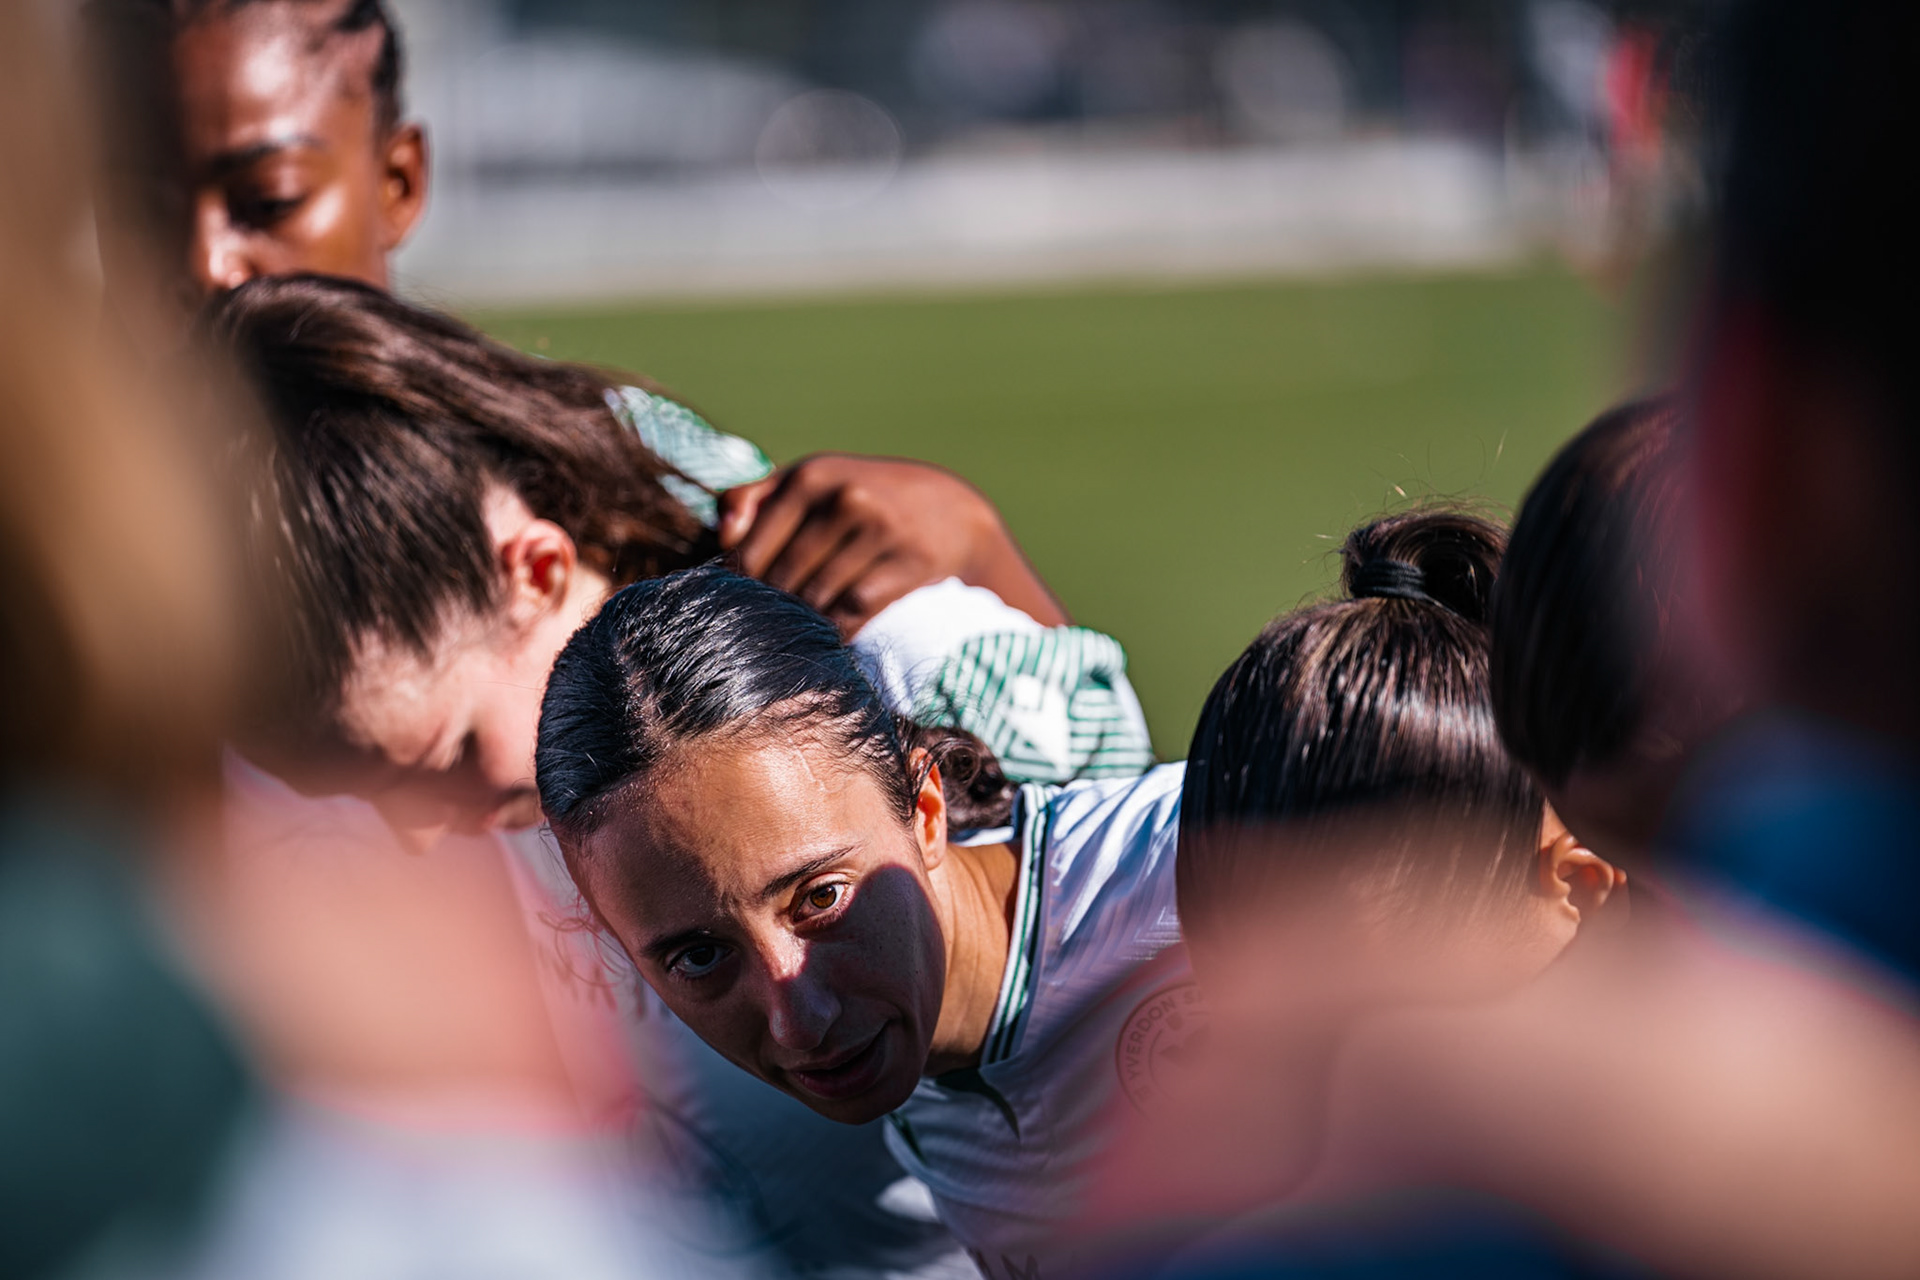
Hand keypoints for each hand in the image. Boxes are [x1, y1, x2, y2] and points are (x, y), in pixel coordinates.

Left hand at [716, 453, 1067, 635]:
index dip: (739, 589)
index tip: (739, 607)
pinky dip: (838, 631)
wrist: (949, 509)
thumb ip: (754, 499)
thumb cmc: (862, 497)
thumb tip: (722, 537)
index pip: (749, 553)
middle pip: (781, 581)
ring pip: (817, 600)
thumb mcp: (812, 481)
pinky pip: (855, 613)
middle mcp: (844, 498)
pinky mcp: (910, 563)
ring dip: (804, 624)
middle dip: (771, 609)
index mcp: (809, 477)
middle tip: (767, 630)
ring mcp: (880, 530)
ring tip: (797, 635)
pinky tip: (832, 637)